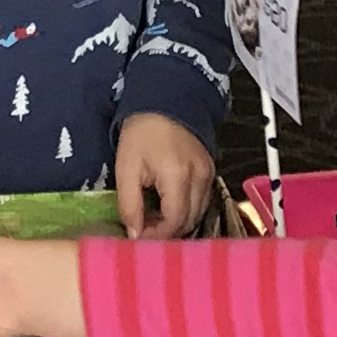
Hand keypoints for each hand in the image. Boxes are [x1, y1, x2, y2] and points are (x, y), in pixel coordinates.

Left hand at [111, 111, 219, 237]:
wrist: (166, 99)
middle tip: (144, 229)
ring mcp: (208, 174)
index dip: (157, 236)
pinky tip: (167, 206)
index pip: (175, 222)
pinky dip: (186, 209)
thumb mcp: (126, 168)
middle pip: (189, 222)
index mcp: (178, 177)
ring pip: (198, 213)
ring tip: (154, 218)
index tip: (138, 237)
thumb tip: (134, 234)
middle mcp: (199, 178)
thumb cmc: (142, 132)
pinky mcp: (210, 170)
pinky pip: (201, 200)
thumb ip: (130, 204)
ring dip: (177, 222)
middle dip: (166, 231)